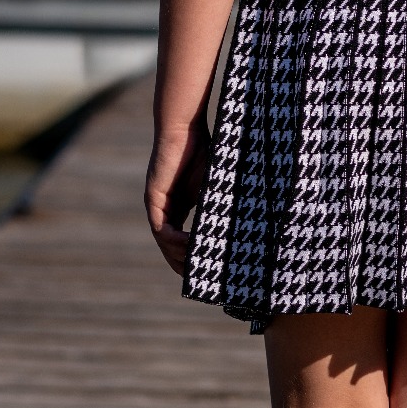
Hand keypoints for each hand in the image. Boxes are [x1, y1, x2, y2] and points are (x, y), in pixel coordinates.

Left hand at [145, 118, 210, 275]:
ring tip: (196, 266)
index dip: (190, 256)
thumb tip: (252, 219)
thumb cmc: (206, 150)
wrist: (186, 127)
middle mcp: (164, 207)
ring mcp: (158, 204)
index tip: (205, 270)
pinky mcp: (154, 198)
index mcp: (179, 205)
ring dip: (178, 255)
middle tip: (198, 280)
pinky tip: (189, 246)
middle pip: (169, 246)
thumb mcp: (217, 185)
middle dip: (182, 264)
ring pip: (164, 241)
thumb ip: (223, 203)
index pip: (181, 238)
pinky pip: (161, 228)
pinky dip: (174, 240)